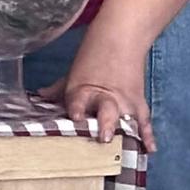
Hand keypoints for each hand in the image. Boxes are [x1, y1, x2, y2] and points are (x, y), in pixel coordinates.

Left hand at [60, 22, 153, 153]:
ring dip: (127, 134)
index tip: (77, 117)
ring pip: (127, 120)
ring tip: (127, 150)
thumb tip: (40, 96)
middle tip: (104, 136)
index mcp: (83, 90)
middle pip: (106, 111)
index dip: (78, 108)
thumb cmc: (92, 58)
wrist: (121, 40)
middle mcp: (106, 98)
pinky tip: (150, 149)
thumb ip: (58, 90)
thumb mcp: (72, 74)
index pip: (78, 100)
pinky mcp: (139, 103)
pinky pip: (144, 121)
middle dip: (105, 124)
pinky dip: (147, 135)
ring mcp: (125, 102)